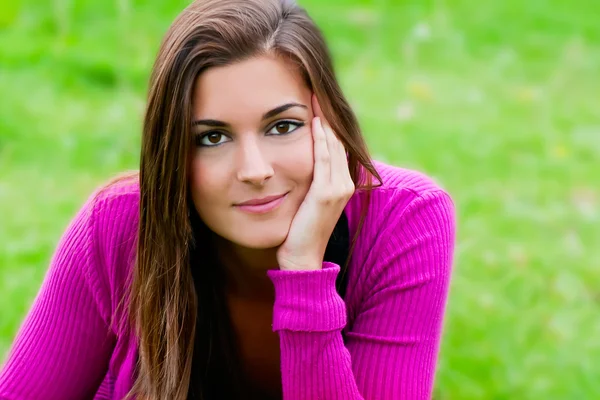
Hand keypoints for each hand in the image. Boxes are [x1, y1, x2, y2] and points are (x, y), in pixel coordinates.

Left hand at [276, 95, 354, 270]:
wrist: (301, 258)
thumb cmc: (299, 231)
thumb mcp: (305, 201)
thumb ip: (307, 182)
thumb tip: (293, 165)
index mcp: (341, 183)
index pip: (335, 145)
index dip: (326, 121)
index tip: (313, 100)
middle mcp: (345, 183)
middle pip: (337, 140)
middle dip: (326, 114)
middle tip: (314, 88)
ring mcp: (339, 188)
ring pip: (333, 145)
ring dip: (324, 120)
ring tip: (315, 96)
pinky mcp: (328, 193)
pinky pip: (324, 159)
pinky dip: (321, 139)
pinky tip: (315, 122)